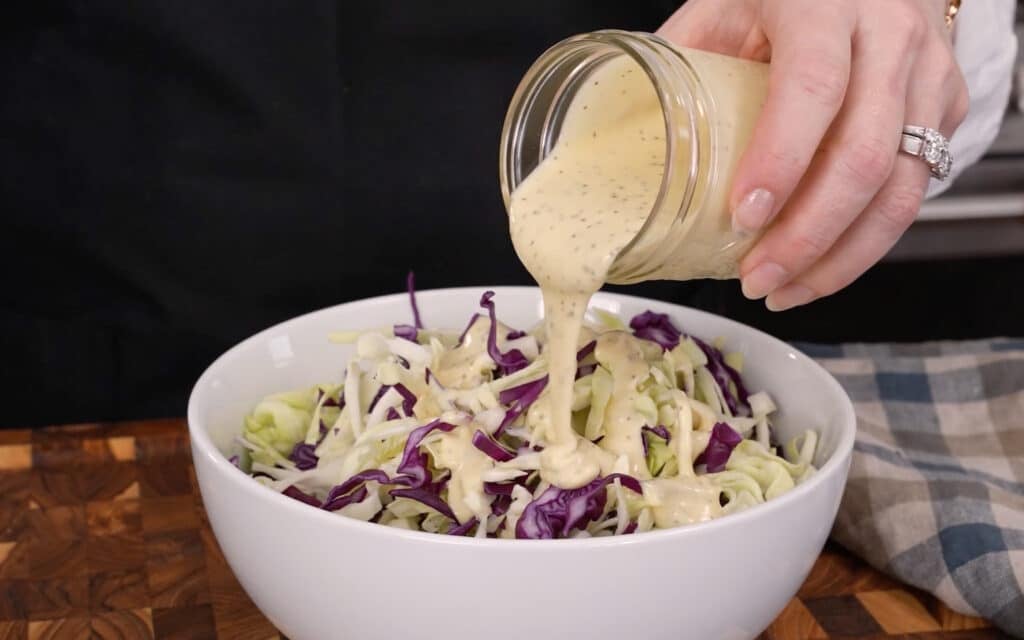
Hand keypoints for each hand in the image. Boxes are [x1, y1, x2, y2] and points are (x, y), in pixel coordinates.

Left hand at [658, 0, 967, 309]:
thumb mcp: (721, 8)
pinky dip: (865, 242)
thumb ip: (680, 63)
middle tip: (756, 279)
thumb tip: (625, 141)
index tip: (743, 217)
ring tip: (784, 289)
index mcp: (824, 3)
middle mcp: (890, 35)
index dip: (780, 160)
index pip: (814, 87)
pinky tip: (819, 264)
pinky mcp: (949, 106)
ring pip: (902, 190)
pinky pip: (915, 191)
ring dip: (840, 257)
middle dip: (807, 236)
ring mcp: (929, 74)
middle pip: (865, 156)